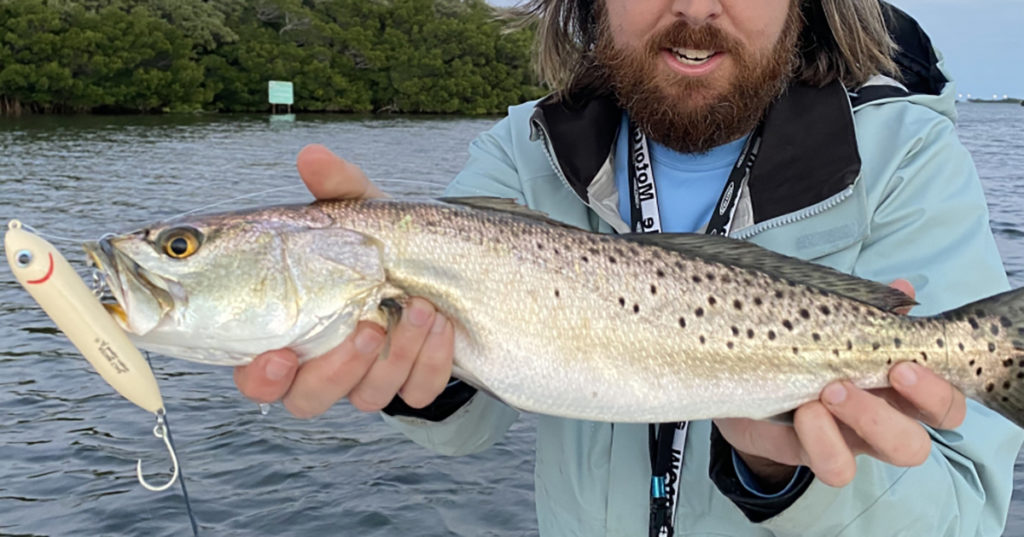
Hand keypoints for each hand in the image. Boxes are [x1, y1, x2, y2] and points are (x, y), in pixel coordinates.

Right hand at [233, 144, 455, 417]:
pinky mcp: (412, 386)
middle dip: (338, 368)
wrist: (440, 265)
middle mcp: (323, 367)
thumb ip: (336, 187)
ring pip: (367, 397)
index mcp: (291, 332)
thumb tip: (312, 155)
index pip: (256, 377)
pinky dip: (431, 361)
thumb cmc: (378, 243)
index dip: (262, 376)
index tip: (280, 354)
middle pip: (307, 398)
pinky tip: (443, 325)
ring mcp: (368, 381)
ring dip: (395, 355)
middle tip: (366, 327)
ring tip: (419, 307)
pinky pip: (416, 391)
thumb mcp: (361, 213)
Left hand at [713, 279, 967, 488]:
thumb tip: (903, 287)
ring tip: (831, 389)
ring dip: (870, 417)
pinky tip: (804, 412)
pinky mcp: (815, 454)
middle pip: (933, 428)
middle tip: (889, 372)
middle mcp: (885, 416)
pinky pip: (837, 467)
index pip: (946, 399)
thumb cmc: (795, 346)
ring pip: (896, 450)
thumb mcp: (829, 324)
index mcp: (897, 385)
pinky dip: (824, 440)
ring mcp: (853, 439)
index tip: (906, 363)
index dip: (940, 387)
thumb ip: (867, 310)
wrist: (740, 377)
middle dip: (920, 400)